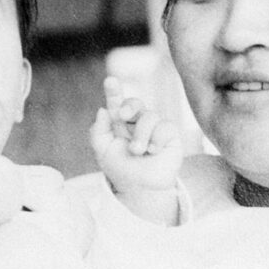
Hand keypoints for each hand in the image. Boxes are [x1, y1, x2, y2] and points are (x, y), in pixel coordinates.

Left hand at [90, 77, 182, 192]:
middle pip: (135, 102)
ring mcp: (154, 126)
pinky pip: (165, 126)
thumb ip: (98, 132)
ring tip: (138, 151)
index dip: (114, 90)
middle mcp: (137, 121)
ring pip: (149, 116)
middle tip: (123, 115)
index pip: (116, 102)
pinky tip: (154, 150)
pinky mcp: (169, 133)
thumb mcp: (103, 152)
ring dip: (141, 135)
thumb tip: (102, 110)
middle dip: (129, 105)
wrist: (141, 188)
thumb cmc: (121, 169)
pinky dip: (157, 139)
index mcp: (119, 122)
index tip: (110, 80)